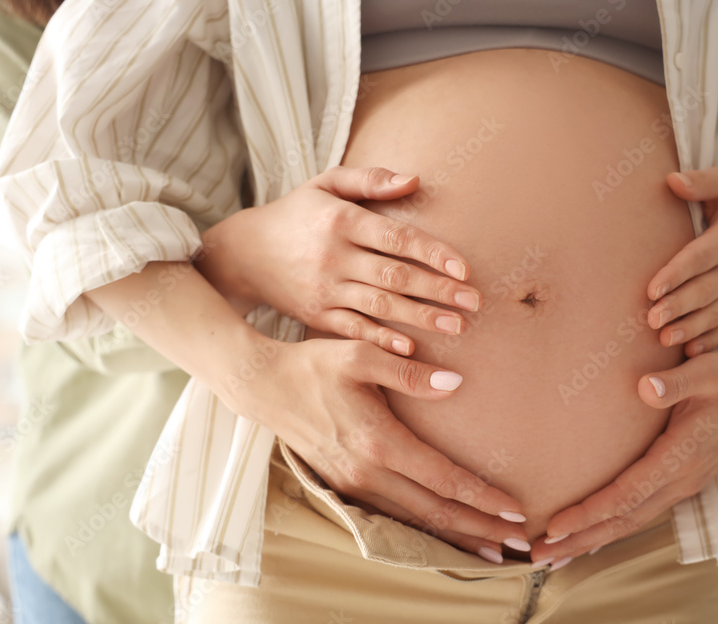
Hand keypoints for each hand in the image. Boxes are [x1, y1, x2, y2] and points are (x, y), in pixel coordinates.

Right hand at [197, 165, 481, 355]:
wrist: (244, 254)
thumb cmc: (296, 213)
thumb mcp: (325, 184)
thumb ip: (370, 180)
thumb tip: (415, 180)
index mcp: (341, 220)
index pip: (396, 237)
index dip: (433, 253)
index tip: (464, 268)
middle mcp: (334, 256)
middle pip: (394, 275)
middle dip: (438, 290)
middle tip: (474, 302)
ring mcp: (324, 289)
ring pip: (380, 305)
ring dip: (420, 318)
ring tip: (457, 327)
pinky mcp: (316, 315)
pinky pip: (354, 329)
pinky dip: (381, 340)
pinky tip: (409, 349)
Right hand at [234, 336, 529, 561]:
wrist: (263, 387)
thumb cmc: (313, 365)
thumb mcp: (360, 355)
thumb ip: (409, 372)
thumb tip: (455, 384)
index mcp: (378, 442)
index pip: (443, 480)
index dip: (483, 498)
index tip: (517, 510)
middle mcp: (367, 473)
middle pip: (435, 512)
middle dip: (481, 530)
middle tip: (522, 545)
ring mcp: (353, 485)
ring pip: (415, 521)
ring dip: (456, 537)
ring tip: (492, 550)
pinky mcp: (344, 487)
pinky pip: (393, 517)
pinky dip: (424, 530)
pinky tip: (444, 534)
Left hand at [528, 349, 717, 567]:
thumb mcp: (709, 371)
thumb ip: (676, 381)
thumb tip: (644, 387)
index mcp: (683, 456)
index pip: (627, 493)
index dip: (589, 512)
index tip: (554, 526)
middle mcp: (683, 479)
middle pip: (624, 520)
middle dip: (580, 540)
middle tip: (537, 555)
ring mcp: (684, 484)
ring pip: (632, 522)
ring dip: (591, 540)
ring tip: (551, 554)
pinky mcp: (681, 482)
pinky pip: (641, 512)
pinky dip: (611, 528)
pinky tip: (586, 537)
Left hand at [647, 167, 717, 356]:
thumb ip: (704, 182)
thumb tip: (672, 180)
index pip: (699, 258)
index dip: (676, 274)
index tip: (652, 289)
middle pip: (704, 290)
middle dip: (678, 307)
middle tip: (651, 320)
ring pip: (714, 313)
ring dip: (689, 328)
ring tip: (664, 340)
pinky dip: (710, 341)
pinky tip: (690, 353)